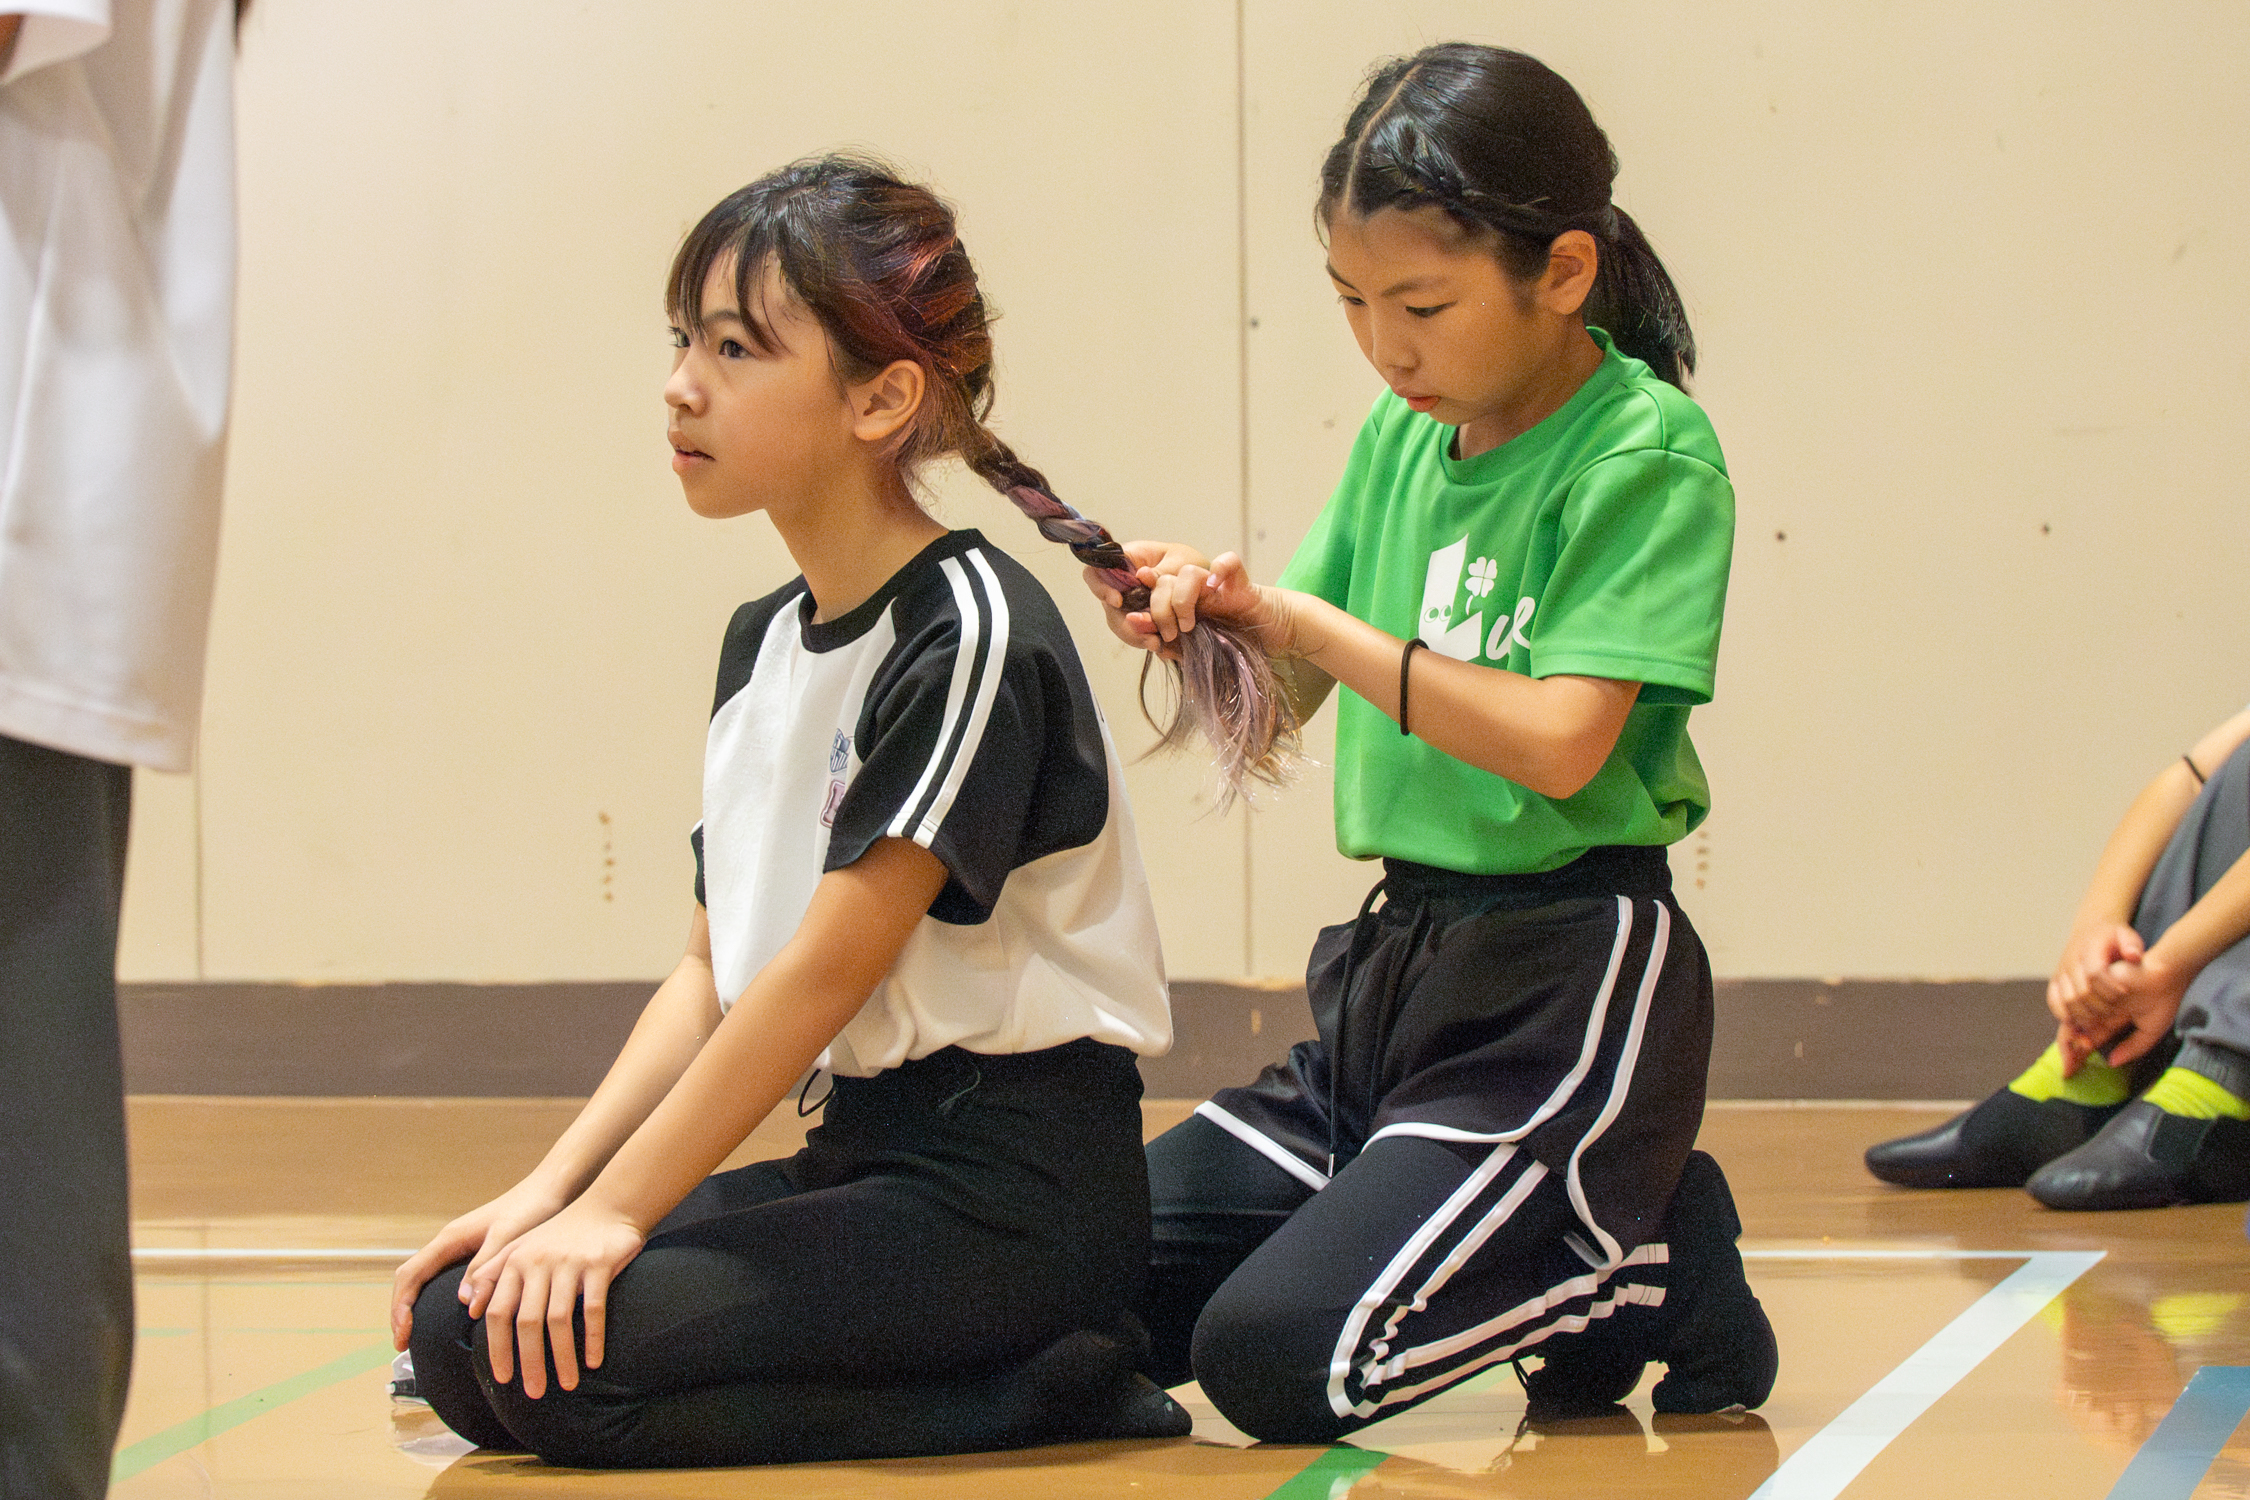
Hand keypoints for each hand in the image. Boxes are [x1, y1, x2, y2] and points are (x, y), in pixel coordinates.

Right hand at [390, 1178, 570, 1349]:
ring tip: (416, 1338)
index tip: (402, 1336)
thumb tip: (464, 1303)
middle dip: (401, 1312)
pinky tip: (447, 1319)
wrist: (552, 1188)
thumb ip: (485, 1268)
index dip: (400, 1307)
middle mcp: (449, 1243)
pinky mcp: (475, 1253)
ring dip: (416, 1307)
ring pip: (425, 1280)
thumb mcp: (507, 1238)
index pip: (410, 1275)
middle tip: (403, 1345)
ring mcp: (460, 1248)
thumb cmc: (531, 1208)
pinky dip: (435, 1301)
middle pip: (410, 1280)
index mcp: (450, 1238)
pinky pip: (444, 1280)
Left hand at [462, 1199, 645, 1397]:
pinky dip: (593, 1338)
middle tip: (534, 1392)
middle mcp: (538, 1262)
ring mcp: (568, 1263)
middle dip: (529, 1362)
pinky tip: (594, 1361)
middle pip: (527, 1322)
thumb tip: (470, 1307)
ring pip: (559, 1320)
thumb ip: (492, 1272)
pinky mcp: (598, 1264)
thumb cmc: (562, 1232)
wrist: (609, 1205)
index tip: (504, 1378)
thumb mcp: (521, 1246)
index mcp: (515, 1261)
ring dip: (562, 1357)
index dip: (498, 1348)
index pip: (498, 1312)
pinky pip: (593, 1309)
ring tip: (567, 1384)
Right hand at [1084, 540, 1210, 656]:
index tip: (1118, 601)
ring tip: (1156, 643)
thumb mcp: (1179, 561)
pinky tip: (1159, 644)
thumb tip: (1142, 575)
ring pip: (1118, 622)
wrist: (1202, 578)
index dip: (1100, 587)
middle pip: (1106, 605)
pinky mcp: (1137, 616)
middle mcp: (1120, 581)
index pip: (1096, 571)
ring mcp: (1127, 600)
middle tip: (1145, 635)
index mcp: (1125, 559)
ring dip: (1134, 635)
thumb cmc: (1187, 560)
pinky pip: (1132, 630)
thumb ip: (1161, 570)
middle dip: (1123, 623)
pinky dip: (1143, 639)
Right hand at [2047, 923, 2141, 1033]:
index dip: (2110, 986)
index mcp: (2089, 948)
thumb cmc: (2112, 938)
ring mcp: (2060, 972)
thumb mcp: (2126, 935)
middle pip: (2081, 991)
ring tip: (2101, 1021)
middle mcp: (2070, 961)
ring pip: (2067, 1000)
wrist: (2090, 931)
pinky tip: (2079, 1022)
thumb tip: (2133, 956)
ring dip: (2084, 1014)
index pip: (2095, 972)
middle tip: (2115, 1013)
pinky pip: (2053, 1001)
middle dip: (2100, 1005)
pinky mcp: (2055, 981)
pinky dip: (2064, 1014)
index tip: (2125, 993)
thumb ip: (2132, 944)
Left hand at [2079, 949, 2191, 1068]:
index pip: (2088, 1037)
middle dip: (2070, 1044)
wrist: (2168, 972)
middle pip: (2073, 1027)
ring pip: (2076, 1011)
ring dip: (2092, 1015)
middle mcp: (2099, 1006)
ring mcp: (2096, 992)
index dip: (2079, 1052)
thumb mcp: (2150, 1031)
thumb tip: (2112, 1064)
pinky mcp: (2095, 978)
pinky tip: (2117, 993)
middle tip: (2075, 1055)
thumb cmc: (2163, 1000)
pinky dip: (2099, 997)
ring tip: (2114, 1006)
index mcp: (2110, 1019)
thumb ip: (2133, 1048)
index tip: (2071, 1070)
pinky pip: (2084, 993)